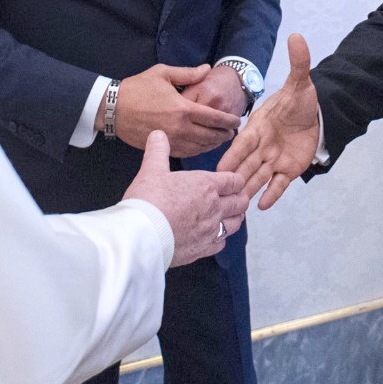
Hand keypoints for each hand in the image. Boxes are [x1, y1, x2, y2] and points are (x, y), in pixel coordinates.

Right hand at [105, 64, 241, 156]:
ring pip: (200, 147)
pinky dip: (198, 151)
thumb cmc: (137, 88)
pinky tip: (202, 146)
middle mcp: (180, 127)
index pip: (214, 118)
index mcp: (183, 108)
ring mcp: (171, 140)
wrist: (113, 108)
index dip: (228, 121)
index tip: (236, 121)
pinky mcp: (162, 147)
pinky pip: (186, 153)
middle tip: (231, 133)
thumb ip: (188, 73)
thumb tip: (207, 69)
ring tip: (220, 140)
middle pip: (210, 136)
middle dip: (224, 135)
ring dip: (212, 144)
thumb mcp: (163, 74)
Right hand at [124, 130, 246, 266]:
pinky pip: (221, 243)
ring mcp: (210, 230)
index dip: (235, 180)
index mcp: (206, 185)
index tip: (232, 181)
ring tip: (229, 216)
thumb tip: (158, 134)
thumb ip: (158, 150)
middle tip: (234, 198)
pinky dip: (220, 239)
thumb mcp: (151, 169)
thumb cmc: (148, 200)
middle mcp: (214, 207)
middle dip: (239, 198)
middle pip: (240, 202)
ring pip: (235, 224)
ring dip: (234, 218)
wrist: (142, 234)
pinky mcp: (203, 249)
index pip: (234, 180)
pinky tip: (213, 237)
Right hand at [219, 34, 317, 208]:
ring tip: (236, 205)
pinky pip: (278, 184)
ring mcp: (274, 159)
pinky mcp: (288, 170)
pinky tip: (262, 206)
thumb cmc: (301, 100)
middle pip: (246, 164)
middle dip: (235, 177)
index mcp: (258, 127)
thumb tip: (297, 36)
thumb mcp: (301, 82)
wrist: (317, 117)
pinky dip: (271, 194)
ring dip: (248, 189)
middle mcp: (262, 146)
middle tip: (221, 192)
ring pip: (258, 177)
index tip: (219, 166)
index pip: (243, 143)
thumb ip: (298, 62)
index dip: (233, 154)